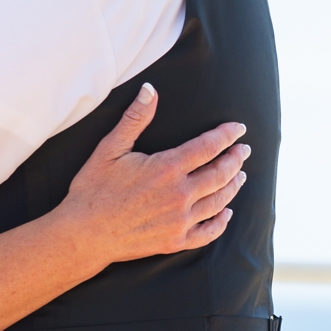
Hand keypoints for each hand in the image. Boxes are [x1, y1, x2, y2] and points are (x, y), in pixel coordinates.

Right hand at [54, 87, 249, 271]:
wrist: (85, 234)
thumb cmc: (94, 188)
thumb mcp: (111, 148)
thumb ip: (135, 118)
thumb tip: (150, 88)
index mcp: (167, 167)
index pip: (207, 147)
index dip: (226, 136)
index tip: (239, 129)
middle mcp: (179, 195)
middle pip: (219, 174)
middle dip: (235, 160)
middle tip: (245, 150)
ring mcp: (179, 221)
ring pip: (218, 202)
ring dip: (233, 187)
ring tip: (241, 176)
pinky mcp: (174, 242)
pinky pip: (207, 233)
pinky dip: (221, 222)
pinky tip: (226, 214)